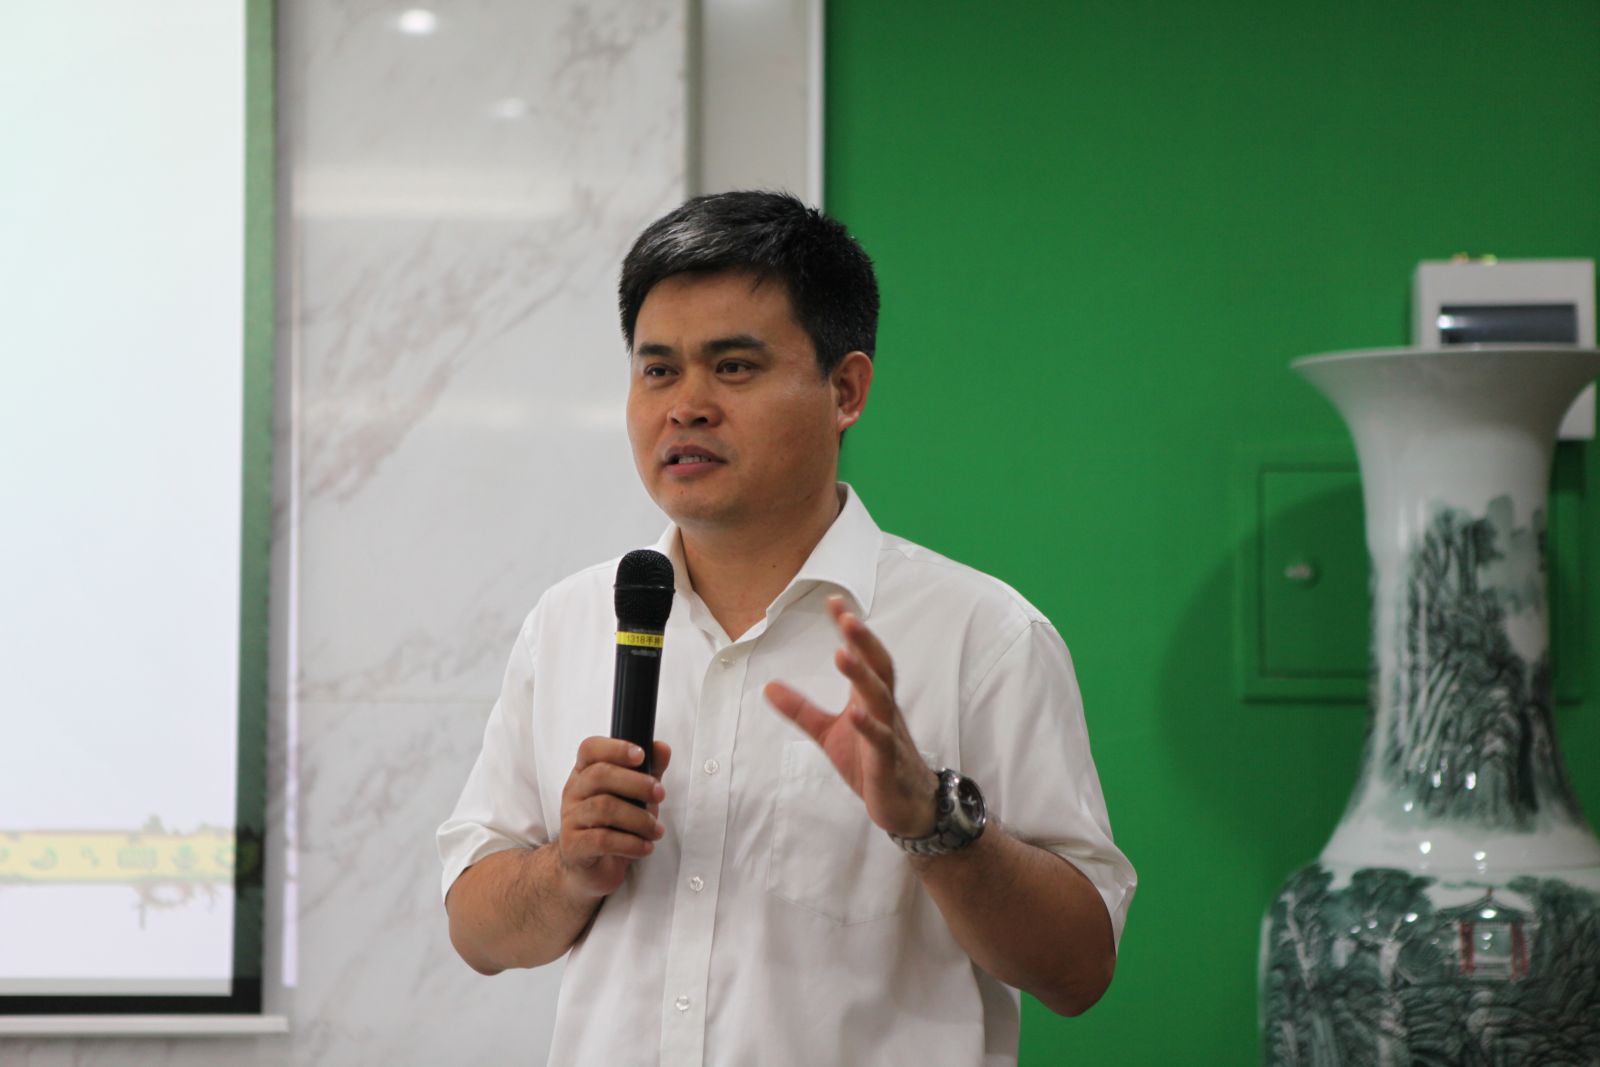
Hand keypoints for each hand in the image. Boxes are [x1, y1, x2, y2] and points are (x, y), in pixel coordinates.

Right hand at [555, 736, 671, 898]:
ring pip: (604, 808)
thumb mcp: (635, 795)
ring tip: (656, 830)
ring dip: (639, 819)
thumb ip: (649, 770)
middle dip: (637, 783)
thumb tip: (662, 748)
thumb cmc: (614, 826)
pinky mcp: (574, 846)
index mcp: (585, 773)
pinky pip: (602, 840)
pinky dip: (631, 843)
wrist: (590, 868)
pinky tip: (645, 847)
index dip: (616, 747)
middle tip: (660, 795)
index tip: (641, 755)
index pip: (590, 748)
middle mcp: (574, 792)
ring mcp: (570, 819)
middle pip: (600, 775)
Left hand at [765, 596, 938, 837]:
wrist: (906, 806)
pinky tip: (854, 714)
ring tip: (842, 653)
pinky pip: (880, 740)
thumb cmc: (871, 763)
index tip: (834, 601)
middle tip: (846, 617)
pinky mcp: (887, 762)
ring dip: (862, 675)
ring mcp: (888, 734)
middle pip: (878, 667)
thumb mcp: (828, 733)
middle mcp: (883, 709)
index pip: (862, 655)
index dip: (850, 630)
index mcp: (869, 698)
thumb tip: (768, 686)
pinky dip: (869, 726)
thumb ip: (801, 709)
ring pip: (879, 698)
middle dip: (863, 641)